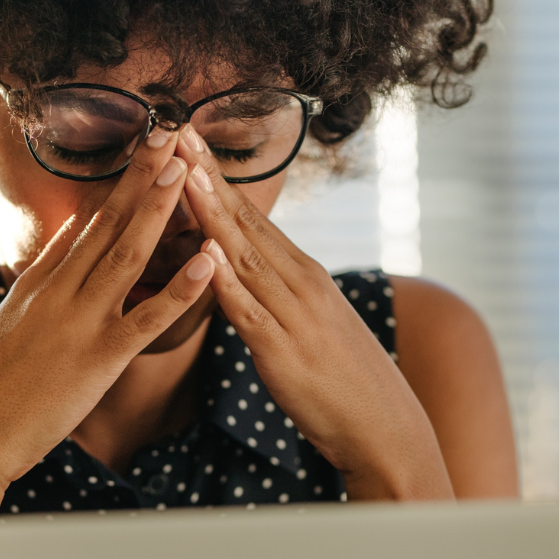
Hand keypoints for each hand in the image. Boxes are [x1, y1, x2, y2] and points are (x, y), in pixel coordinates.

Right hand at [0, 130, 217, 518]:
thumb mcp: (6, 328)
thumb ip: (36, 286)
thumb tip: (61, 248)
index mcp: (36, 285)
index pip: (83, 226)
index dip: (116, 187)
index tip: (141, 151)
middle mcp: (57, 293)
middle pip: (106, 224)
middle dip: (140, 176)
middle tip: (170, 132)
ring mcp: (78, 322)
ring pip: (127, 255)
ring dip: (159, 209)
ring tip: (186, 168)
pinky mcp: (98, 359)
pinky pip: (148, 318)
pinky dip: (181, 288)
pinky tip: (209, 261)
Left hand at [176, 126, 452, 501]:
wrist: (383, 428)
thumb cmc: (341, 380)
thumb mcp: (309, 324)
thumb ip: (276, 295)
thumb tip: (243, 272)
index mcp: (302, 275)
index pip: (252, 217)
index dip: (216, 178)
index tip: (187, 140)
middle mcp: (300, 284)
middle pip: (246, 222)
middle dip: (207, 176)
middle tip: (175, 130)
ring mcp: (294, 315)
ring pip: (245, 256)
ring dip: (212, 214)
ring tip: (184, 174)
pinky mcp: (283, 353)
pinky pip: (250, 313)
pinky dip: (227, 283)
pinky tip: (206, 256)